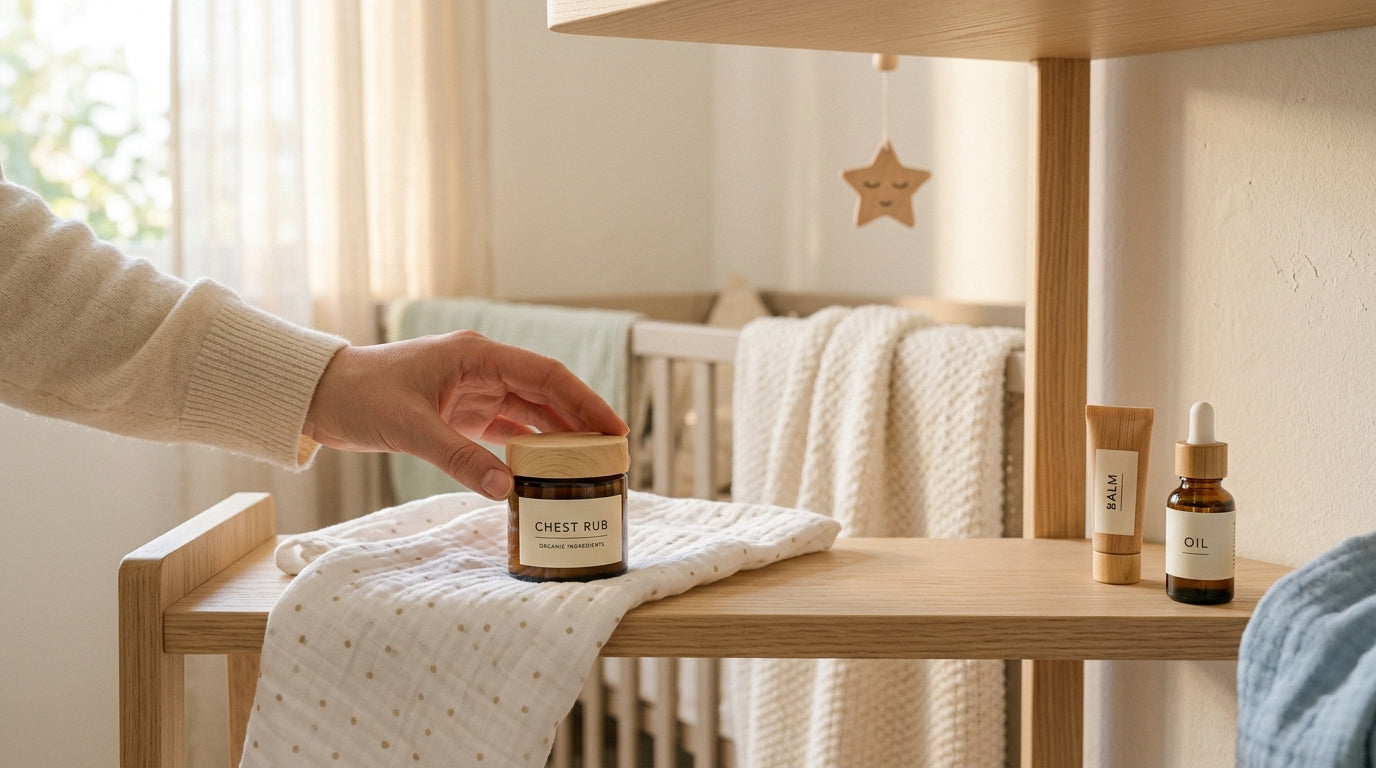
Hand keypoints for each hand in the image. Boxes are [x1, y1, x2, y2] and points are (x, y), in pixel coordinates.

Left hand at [303, 331, 628, 499]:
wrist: (320, 396)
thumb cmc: (360, 397)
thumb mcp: (410, 429)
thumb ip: (459, 458)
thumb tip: (506, 491)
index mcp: (476, 355)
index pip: (546, 375)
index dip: (584, 401)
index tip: (614, 428)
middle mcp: (481, 368)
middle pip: (546, 392)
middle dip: (581, 420)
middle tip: (614, 453)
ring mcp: (473, 390)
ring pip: (530, 412)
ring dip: (558, 435)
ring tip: (590, 464)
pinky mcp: (461, 412)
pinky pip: (507, 429)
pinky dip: (528, 447)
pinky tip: (548, 469)